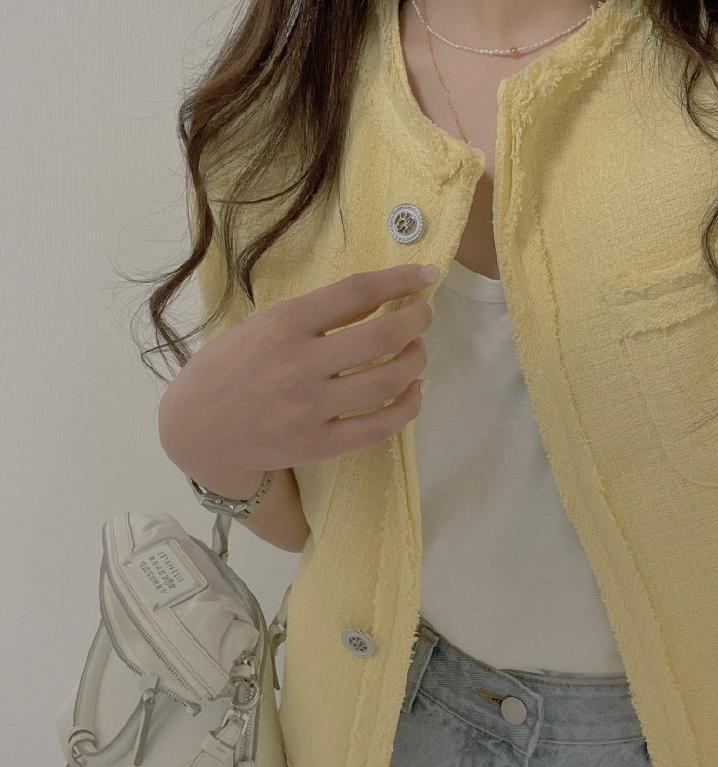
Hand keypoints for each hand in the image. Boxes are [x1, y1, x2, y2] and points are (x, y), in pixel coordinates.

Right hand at [165, 262, 436, 484]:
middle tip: (423, 315)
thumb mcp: (263, 324)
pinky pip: (380, 426)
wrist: (199, 430)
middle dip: (416, 320)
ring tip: (416, 352)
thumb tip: (376, 298)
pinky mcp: (319, 445)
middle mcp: (300, 365)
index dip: (400, 280)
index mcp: (284, 324)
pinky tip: (412, 392)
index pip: (357, 292)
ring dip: (415, 361)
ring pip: (388, 381)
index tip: (425, 276)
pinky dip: (407, 406)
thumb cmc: (232, 368)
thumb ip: (314, 314)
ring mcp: (310, 408)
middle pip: (382, 336)